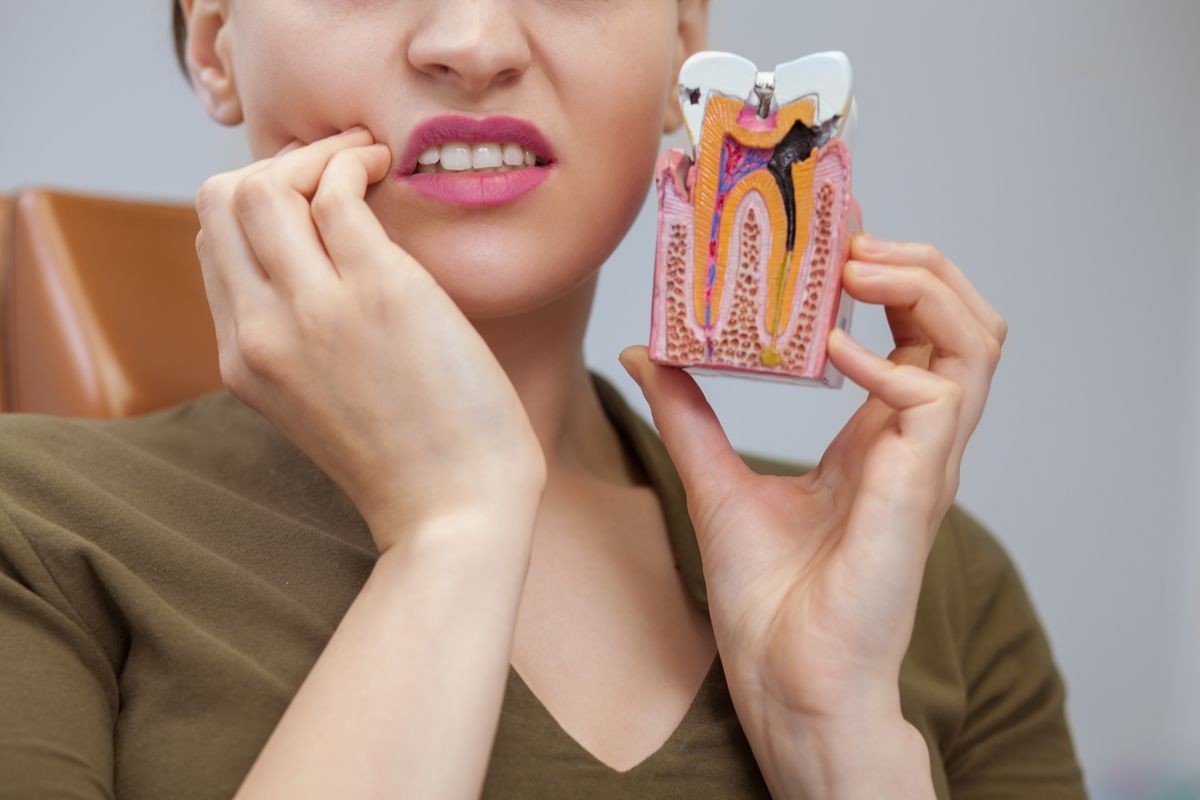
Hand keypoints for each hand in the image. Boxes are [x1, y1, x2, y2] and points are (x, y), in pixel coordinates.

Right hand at [194, 128, 546, 552]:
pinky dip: (354, 162)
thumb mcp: (323, 404)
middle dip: (275, 164)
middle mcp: (258, 332)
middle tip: (338, 166)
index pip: (213, 245)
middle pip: (217, 202)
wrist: (456, 513)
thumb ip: (302, 341)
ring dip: (316, 154)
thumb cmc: (412, 461)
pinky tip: (386, 168)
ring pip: (261, 187)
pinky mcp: (377, 294)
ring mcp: (312, 312)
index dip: (257, 205)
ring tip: (367, 160)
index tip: (312, 197)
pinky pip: (334, 193)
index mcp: (242, 360)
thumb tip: (325, 261)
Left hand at [619, 233, 1004, 790]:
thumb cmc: (769, 600)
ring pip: (976, 340)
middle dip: (915, 262)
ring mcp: (926, 462)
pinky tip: (828, 352)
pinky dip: (886, 359)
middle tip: (847, 245)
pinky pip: (934, 395)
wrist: (787, 681)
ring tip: (853, 272)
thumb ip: (691, 413)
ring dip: (920, 288)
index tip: (833, 230)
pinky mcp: (917, 488)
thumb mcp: (714, 481)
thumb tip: (648, 353)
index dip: (888, 270)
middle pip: (964, 318)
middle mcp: (915, 439)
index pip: (914, 327)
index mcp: (879, 434)